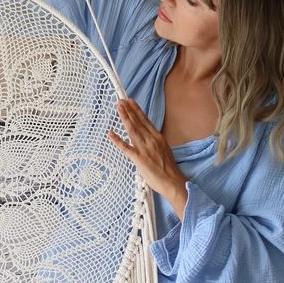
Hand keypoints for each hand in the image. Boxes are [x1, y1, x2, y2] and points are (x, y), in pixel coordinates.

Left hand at [108, 98, 188, 218]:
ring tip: (118, 108)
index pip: (145, 120)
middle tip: (120, 101)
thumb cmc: (168, 169)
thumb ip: (154, 142)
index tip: (130, 101)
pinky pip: (126, 148)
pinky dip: (117, 140)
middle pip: (138, 122)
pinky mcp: (139, 159)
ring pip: (132, 130)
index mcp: (158, 137)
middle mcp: (151, 140)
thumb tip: (145, 138)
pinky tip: (110, 133)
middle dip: (128, 110)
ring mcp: (145, 149)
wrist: (173, 181)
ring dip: (124, 118)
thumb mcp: (163, 150)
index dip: (137, 110)